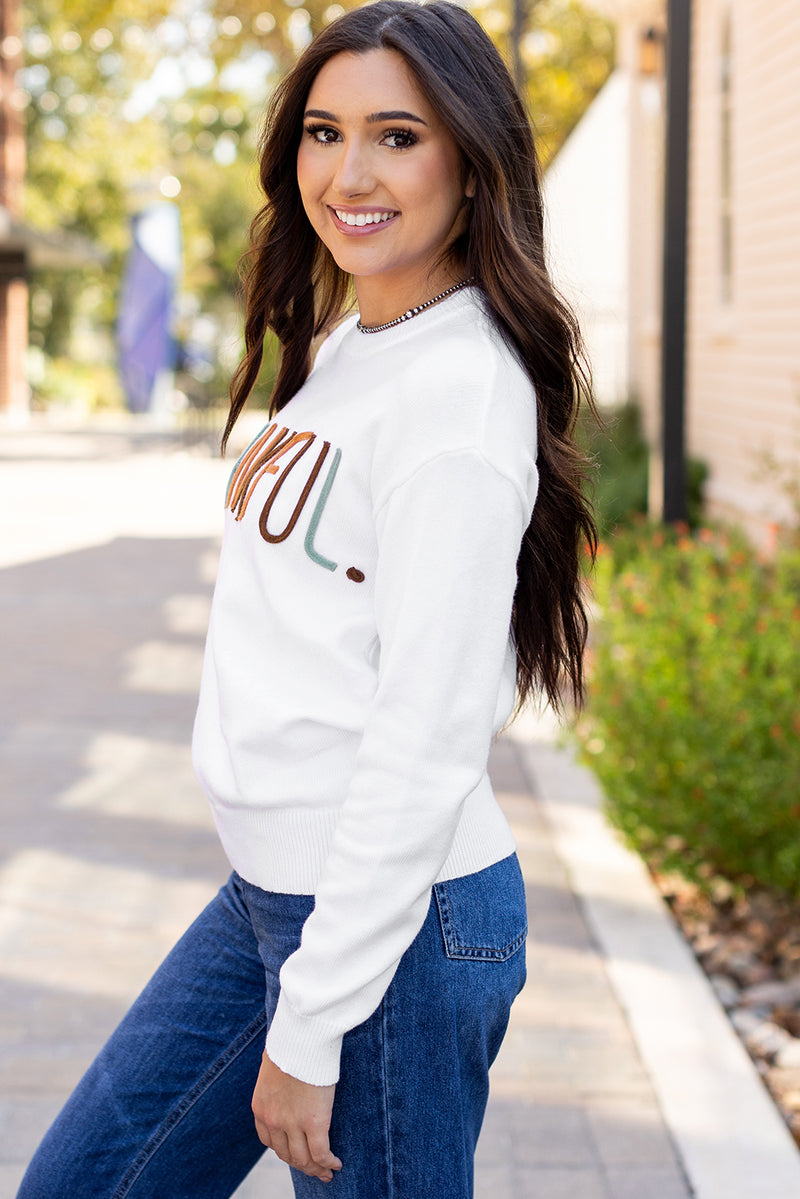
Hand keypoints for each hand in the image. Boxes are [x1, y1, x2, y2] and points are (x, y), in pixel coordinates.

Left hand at [252, 1051, 341, 1181]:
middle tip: (314, 1169)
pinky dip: (328, 1162)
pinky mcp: (314, 1123)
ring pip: (303, 1159)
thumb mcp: (273, 1064)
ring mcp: (292, 1124)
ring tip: (327, 1171)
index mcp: (261, 1108)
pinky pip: (321, 1153)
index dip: (284, 1151)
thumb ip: (276, 1078)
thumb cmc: (290, 1044)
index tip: (296, 1153)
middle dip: (301, 1164)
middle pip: (286, 1155)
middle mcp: (273, 1121)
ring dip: (316, 1169)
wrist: (300, 1039)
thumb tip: (285, 1077)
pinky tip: (336, 1164)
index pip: (269, 1141)